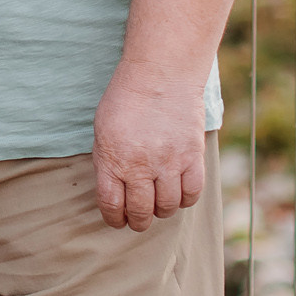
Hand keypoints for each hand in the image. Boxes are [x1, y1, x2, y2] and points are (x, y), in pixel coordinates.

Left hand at [91, 59, 208, 230]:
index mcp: (112, 160)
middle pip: (141, 212)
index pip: (112, 206)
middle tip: (139, 218)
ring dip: (162, 210)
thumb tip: (113, 188)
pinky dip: (185, 199)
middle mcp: (140, 167)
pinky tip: (179, 191)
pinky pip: (192, 193)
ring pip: (168, 207)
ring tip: (159, 202)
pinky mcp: (192, 157)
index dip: (115, 219)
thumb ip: (107, 161)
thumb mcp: (102, 130)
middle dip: (138, 221)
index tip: (118, 220)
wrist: (160, 74)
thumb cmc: (126, 99)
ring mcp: (168, 163)